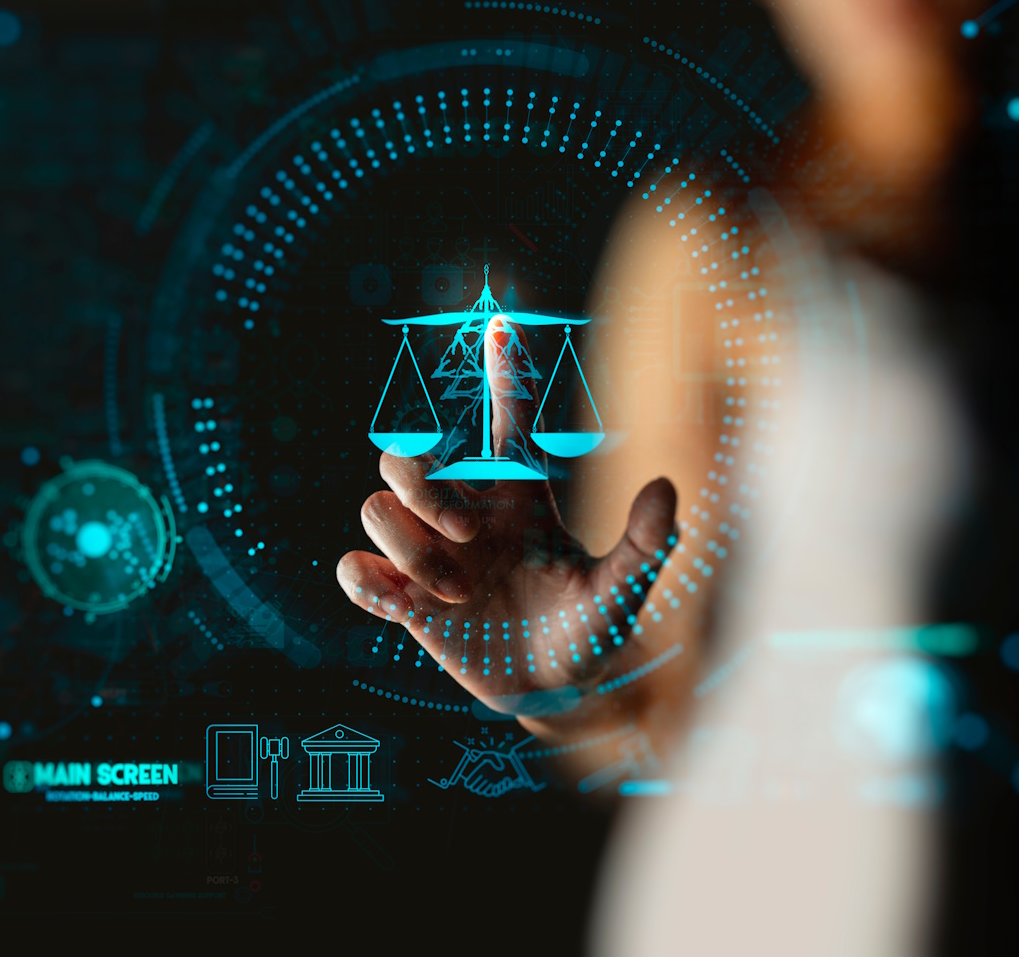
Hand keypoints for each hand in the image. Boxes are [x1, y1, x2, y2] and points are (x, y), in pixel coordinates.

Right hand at [337, 315, 677, 719]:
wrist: (554, 691)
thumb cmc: (589, 631)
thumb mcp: (621, 591)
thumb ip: (645, 544)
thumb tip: (667, 486)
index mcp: (518, 500)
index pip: (508, 424)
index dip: (505, 376)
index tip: (504, 327)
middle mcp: (465, 516)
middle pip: (405, 457)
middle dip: (425, 486)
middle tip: (470, 531)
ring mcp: (428, 555)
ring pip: (375, 511)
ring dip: (412, 547)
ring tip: (459, 594)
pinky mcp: (402, 598)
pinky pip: (351, 568)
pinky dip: (367, 583)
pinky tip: (403, 606)